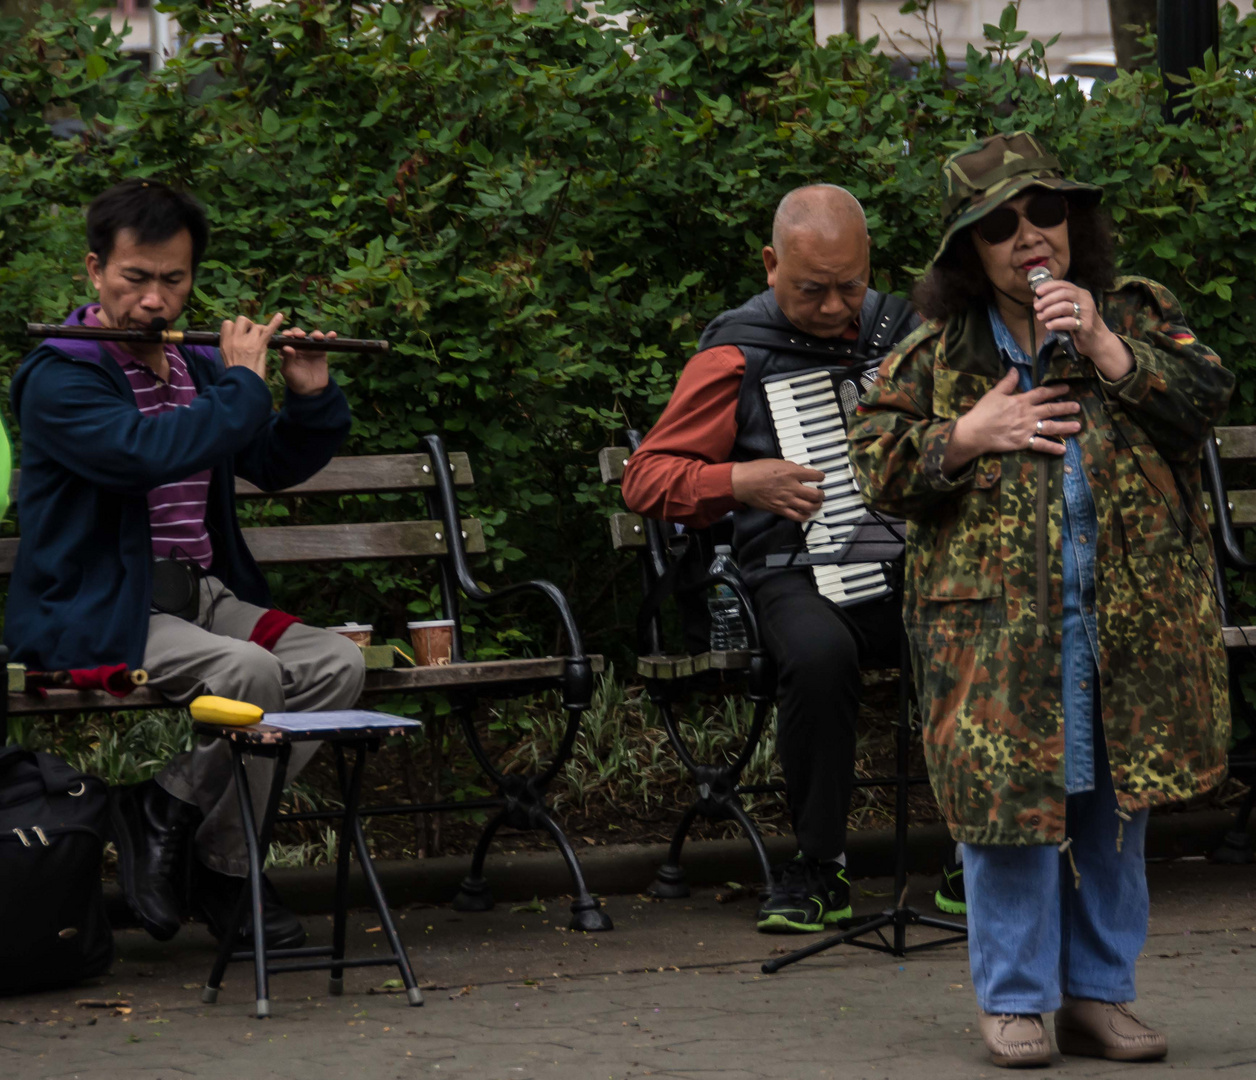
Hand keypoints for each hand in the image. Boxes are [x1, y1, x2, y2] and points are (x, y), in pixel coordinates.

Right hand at [219, 312, 283, 379]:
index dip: (235, 327)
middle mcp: (235, 339)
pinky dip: (275, 323)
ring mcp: (247, 341)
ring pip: (256, 326)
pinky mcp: (259, 345)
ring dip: (261, 330)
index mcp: (225, 342)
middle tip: (253, 336)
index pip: (228, 323)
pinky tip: (280, 316)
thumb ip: (229, 346)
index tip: (240, 334)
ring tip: (263, 340)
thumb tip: (234, 339)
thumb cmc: (236, 374)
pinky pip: (268, 330)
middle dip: (249, 325)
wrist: (243, 384)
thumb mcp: (226, 358)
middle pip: (242, 320)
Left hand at [278, 326, 332, 395]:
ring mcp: (310, 348)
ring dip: (315, 334)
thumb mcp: (289, 371)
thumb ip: (287, 359)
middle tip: (302, 335)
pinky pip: (325, 342)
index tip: (289, 335)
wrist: (311, 390)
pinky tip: (332, 334)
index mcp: (287, 350)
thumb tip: (287, 347)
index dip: (287, 334)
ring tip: (319, 337)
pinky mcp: (321, 351)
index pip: (285, 338)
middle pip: (298, 334)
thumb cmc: (295, 381)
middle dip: (299, 332)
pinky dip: (329, 337)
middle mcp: (298, 347)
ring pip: (312, 336)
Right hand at [730, 458, 825, 522]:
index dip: (821, 477)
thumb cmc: (757, 470)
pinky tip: (806, 514)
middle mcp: (792, 487)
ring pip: (810, 507)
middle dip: (821, 494)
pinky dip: (805, 516)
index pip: (816, 476)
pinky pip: (797, 516)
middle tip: (821, 493)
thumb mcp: (778, 462)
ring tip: (816, 504)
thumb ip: (792, 468)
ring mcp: (787, 500)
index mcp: (792, 472)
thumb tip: (801, 472)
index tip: (821, 477)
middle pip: (816, 494)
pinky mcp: (780, 509)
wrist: (743, 482)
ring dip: (816, 506)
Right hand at [944, 369, 1080, 473]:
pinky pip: (1040, 445)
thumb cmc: (983, 412)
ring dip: (1065, 426)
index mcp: (1021, 401)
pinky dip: (1052, 447)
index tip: (1066, 388)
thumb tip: (1015, 369)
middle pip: (1051, 409)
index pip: (1042, 393)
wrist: (975, 432)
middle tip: (1077, 407)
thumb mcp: (994, 394)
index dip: (1055, 390)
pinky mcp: (1023, 442)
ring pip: (1051, 427)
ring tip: (1078, 426)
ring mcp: (1027, 429)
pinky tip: (1062, 449)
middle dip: (1065, 408)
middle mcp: (1028, 414)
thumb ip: (1007, 382)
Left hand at [1031, 279, 1132, 379]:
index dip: (1049, 286)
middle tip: (1036, 307)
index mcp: (1081, 294)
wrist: (1096, 340)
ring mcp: (1086, 312)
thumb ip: (1057, 303)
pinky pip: (1068, 322)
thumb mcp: (1069, 310)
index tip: (1037, 292)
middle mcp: (1085, 300)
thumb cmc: (1079, 323)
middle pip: (1064, 294)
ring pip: (1065, 307)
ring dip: (1049, 311)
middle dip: (1047, 300)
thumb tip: (1037, 300)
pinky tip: (1048, 326)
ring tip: (1040, 317)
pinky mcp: (1085, 326)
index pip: (1064, 285)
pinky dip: (1056, 323)